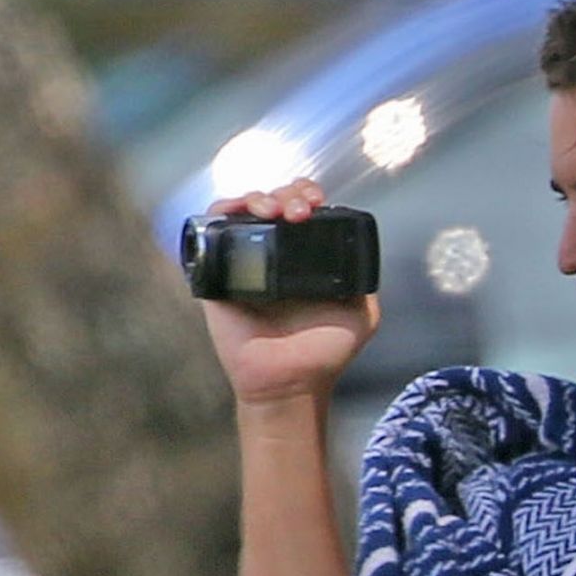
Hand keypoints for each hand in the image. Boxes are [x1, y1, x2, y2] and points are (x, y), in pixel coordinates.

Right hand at [195, 178, 376, 405]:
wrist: (290, 382)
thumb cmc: (323, 355)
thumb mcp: (361, 313)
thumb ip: (363, 281)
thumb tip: (361, 250)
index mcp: (302, 258)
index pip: (301, 209)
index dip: (306, 194)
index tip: (315, 202)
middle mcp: (273, 255)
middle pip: (274, 202)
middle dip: (287, 193)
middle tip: (299, 210)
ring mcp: (243, 262)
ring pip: (243, 210)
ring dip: (258, 197)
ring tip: (274, 210)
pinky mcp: (217, 275)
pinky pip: (211, 231)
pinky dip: (221, 211)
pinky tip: (238, 211)